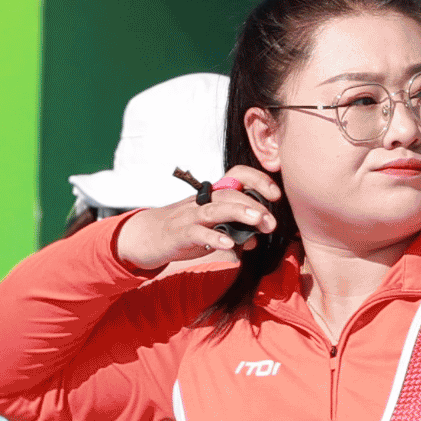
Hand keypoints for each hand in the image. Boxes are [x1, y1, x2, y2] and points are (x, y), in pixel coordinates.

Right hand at [112, 169, 280, 277]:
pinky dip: (214, 238)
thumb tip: (256, 239)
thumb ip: (234, 231)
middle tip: (271, 223)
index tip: (275, 195)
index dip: (257, 180)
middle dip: (255, 206)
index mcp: (212, 196)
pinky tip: (229, 244)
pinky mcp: (178, 234)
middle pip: (231, 195)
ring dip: (239, 213)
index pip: (237, 176)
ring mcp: (189, 216)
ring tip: (259, 223)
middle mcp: (202, 201)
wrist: (145, 237)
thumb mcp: (211, 228)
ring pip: (216, 209)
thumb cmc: (183, 231)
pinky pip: (197, 233)